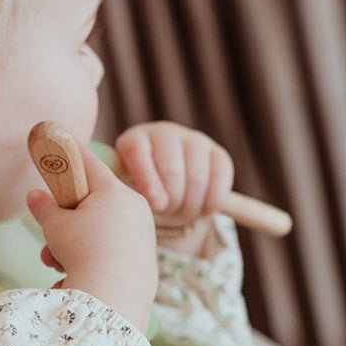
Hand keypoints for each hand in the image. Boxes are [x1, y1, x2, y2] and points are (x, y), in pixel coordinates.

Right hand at [26, 146, 156, 331]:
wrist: (115, 296)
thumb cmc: (84, 251)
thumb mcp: (55, 226)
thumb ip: (45, 208)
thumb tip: (36, 196)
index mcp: (114, 191)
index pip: (89, 162)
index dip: (69, 152)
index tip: (59, 140)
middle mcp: (135, 207)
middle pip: (94, 202)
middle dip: (66, 220)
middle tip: (49, 235)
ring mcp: (143, 234)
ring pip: (101, 231)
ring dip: (73, 246)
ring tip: (55, 264)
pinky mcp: (146, 259)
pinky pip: (113, 252)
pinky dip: (93, 261)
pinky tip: (75, 280)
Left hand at [115, 122, 233, 228]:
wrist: (169, 187)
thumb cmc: (142, 192)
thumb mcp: (126, 192)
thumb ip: (124, 194)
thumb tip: (139, 201)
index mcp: (136, 140)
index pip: (138, 152)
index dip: (148, 180)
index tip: (156, 205)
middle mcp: (166, 133)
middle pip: (172, 169)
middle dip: (172, 200)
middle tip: (167, 212)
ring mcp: (195, 141)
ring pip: (198, 178)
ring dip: (191, 205)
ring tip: (181, 212)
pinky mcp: (219, 154)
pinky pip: (221, 181)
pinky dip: (212, 202)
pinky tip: (202, 209)